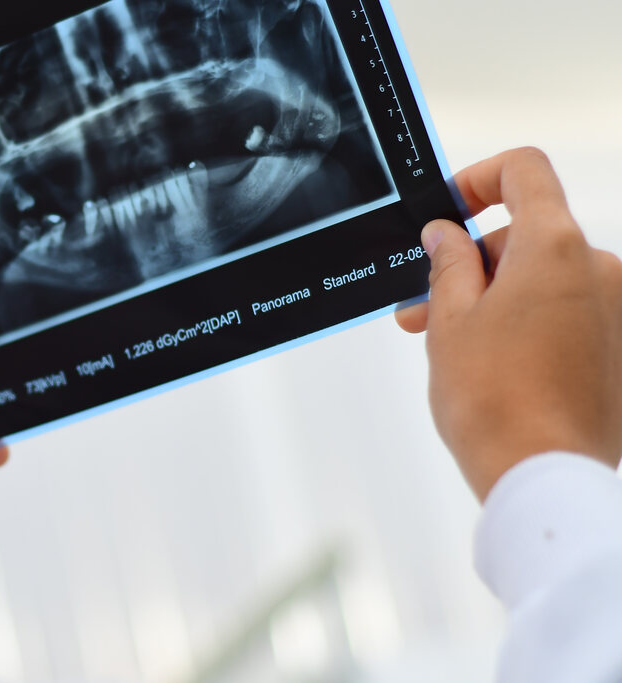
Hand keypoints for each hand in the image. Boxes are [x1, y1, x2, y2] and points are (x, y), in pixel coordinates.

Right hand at [396, 148, 621, 499]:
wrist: (544, 475)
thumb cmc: (495, 402)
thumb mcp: (449, 321)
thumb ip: (448, 264)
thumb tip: (447, 236)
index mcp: (555, 247)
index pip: (523, 170)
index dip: (478, 179)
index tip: (448, 211)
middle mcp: (601, 268)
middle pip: (530, 233)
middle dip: (474, 262)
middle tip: (423, 307)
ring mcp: (620, 309)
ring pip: (548, 279)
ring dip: (498, 297)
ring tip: (453, 344)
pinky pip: (572, 314)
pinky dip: (532, 323)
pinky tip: (495, 364)